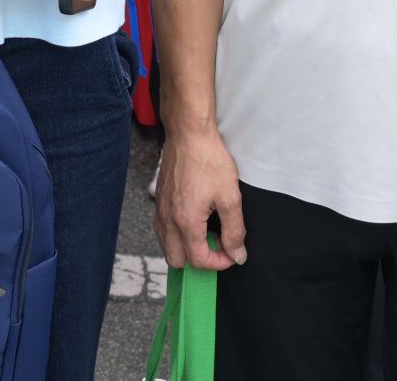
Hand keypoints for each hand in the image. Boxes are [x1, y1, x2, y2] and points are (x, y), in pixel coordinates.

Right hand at [153, 128, 247, 270]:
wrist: (188, 134)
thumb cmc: (209, 161)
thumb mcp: (230, 197)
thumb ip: (235, 231)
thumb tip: (237, 255)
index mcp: (186, 222)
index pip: (199, 260)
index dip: (220, 262)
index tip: (233, 251)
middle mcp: (168, 219)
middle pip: (176, 260)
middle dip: (198, 260)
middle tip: (217, 245)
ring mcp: (160, 209)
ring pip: (166, 245)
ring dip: (185, 248)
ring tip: (206, 233)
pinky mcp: (158, 199)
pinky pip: (162, 229)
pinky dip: (176, 234)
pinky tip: (192, 220)